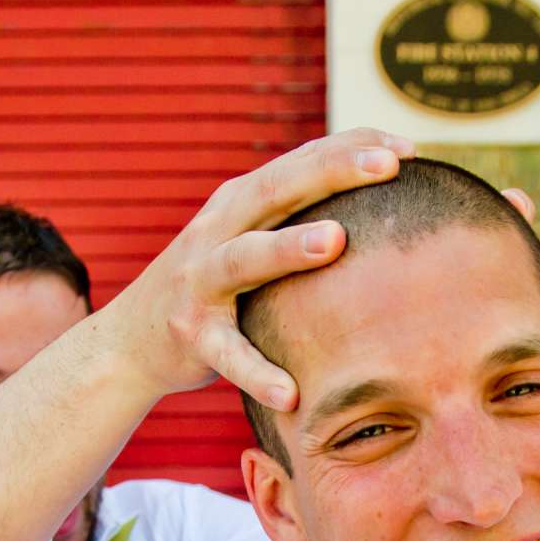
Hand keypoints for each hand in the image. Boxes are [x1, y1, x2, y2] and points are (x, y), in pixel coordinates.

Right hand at [96, 128, 414, 408]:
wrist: (130, 341)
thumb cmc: (215, 287)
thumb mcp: (252, 239)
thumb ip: (299, 218)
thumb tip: (377, 197)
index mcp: (241, 203)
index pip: (301, 161)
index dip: (351, 147)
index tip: (409, 146)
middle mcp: (217, 230)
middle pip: (276, 189)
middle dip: (332, 171)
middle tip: (388, 164)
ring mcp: (200, 282)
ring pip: (244, 258)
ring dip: (288, 248)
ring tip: (337, 241)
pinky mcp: (191, 336)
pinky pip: (229, 355)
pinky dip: (258, 373)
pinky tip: (291, 394)